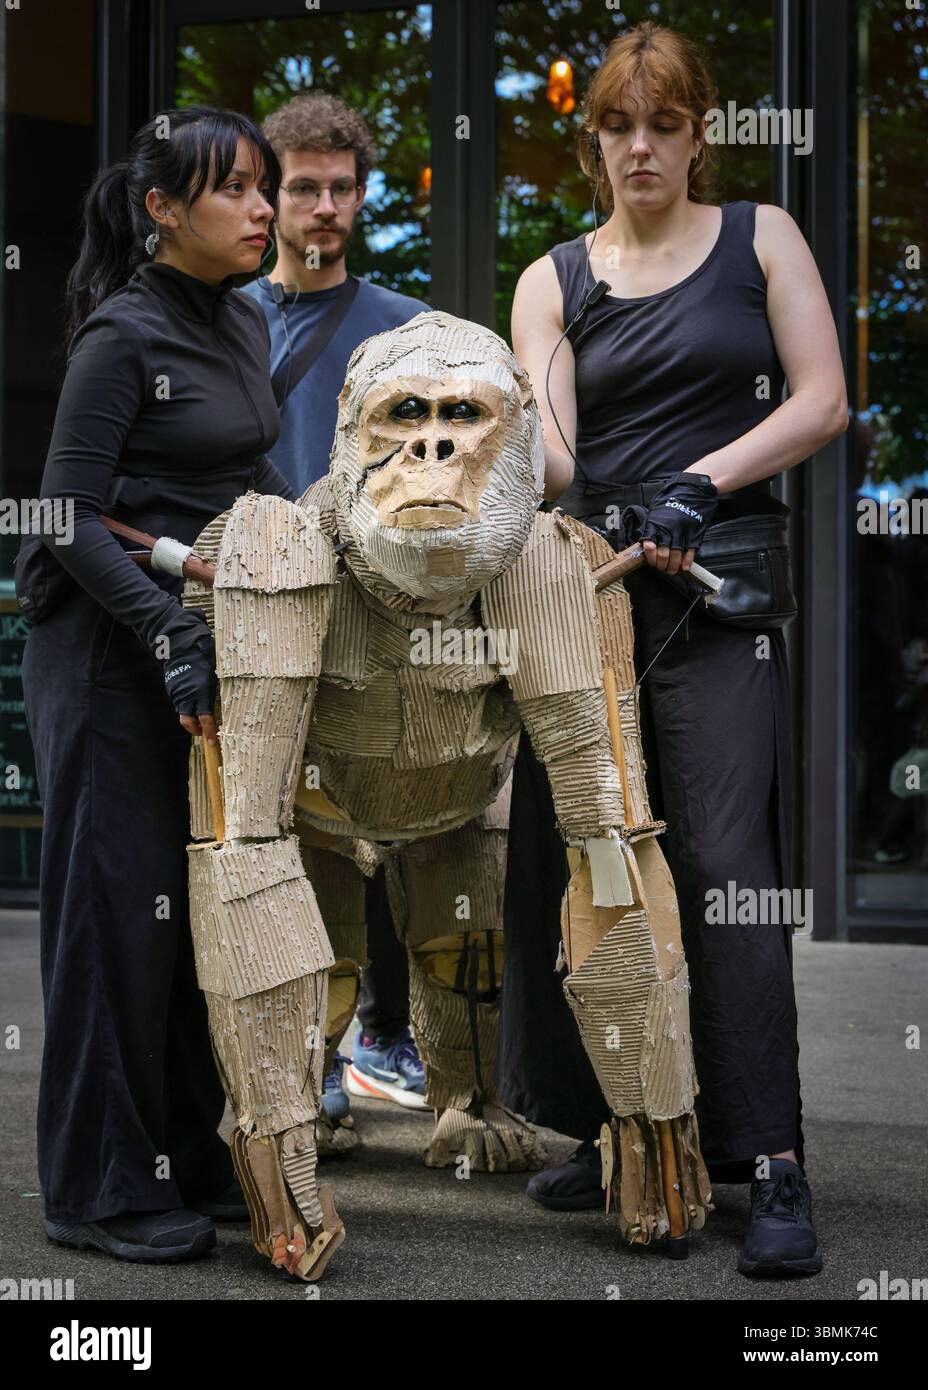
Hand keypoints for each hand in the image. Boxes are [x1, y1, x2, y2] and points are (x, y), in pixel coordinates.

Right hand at [161, 617, 217, 740]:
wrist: (179, 646)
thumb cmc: (202, 655)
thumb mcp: (216, 669)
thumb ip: (223, 683)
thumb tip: (241, 687)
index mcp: (200, 692)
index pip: (205, 718)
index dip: (209, 731)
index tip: (212, 741)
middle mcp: (187, 696)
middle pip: (188, 722)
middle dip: (196, 730)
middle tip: (204, 733)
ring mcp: (177, 693)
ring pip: (182, 713)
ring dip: (191, 719)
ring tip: (200, 719)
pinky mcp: (172, 689)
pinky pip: (179, 703)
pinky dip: (186, 706)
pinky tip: (193, 703)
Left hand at [624, 472, 718, 575]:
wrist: (693, 489)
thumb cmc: (672, 499)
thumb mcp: (656, 510)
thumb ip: (651, 526)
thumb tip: (646, 542)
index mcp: (655, 523)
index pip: (649, 544)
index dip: (650, 557)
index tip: (651, 562)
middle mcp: (668, 529)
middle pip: (663, 554)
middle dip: (661, 565)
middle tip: (662, 569)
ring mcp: (682, 532)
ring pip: (676, 555)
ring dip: (673, 566)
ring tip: (672, 570)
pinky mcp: (694, 533)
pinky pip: (690, 551)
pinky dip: (687, 561)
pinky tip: (685, 567)